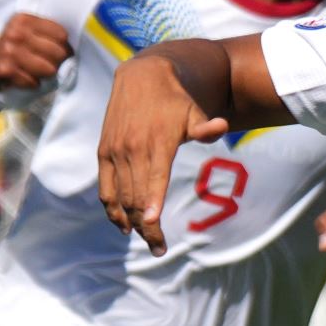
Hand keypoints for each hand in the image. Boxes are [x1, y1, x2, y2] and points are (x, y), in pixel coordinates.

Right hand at [0, 13, 70, 90]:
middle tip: (44, 65)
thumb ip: (47, 34)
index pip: (62, 35)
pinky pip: (34, 82)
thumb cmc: (11, 51)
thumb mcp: (24, 34)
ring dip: (44, 75)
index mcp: (23, 19)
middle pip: (59, 53)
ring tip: (32, 72)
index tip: (56, 53)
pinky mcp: (4, 70)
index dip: (64, 48)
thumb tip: (74, 48)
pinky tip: (22, 79)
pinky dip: (31, 84)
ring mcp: (8, 51)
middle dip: (56, 63)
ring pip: (49, 69)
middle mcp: (15, 32)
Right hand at [97, 55, 228, 256]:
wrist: (143, 75)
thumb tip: (221, 127)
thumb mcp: (194, 111)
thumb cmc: (176, 100)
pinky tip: (122, 225)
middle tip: (160, 249)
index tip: (154, 226)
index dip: (152, 204)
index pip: (153, 180)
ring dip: (130, 222)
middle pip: (136, 197)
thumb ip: (205, 127)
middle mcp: (132, 148)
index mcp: (157, 142)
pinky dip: (111, 207)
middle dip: (147, 227)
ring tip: (146, 240)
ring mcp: (115, 151)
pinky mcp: (104, 152)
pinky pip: (105, 186)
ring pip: (120, 196)